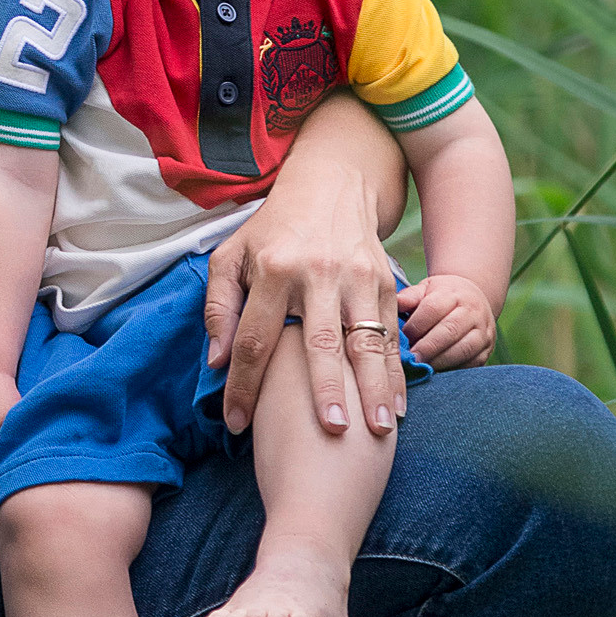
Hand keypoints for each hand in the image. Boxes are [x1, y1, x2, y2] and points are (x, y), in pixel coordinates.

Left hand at [204, 110, 409, 440]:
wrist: (331, 184)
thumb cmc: (272, 230)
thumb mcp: (232, 256)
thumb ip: (218, 307)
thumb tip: (217, 362)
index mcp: (272, 269)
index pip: (255, 338)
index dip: (244, 386)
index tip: (237, 425)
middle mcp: (316, 274)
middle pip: (320, 342)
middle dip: (326, 391)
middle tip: (331, 432)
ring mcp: (356, 278)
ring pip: (365, 341)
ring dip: (373, 388)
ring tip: (378, 430)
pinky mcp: (385, 282)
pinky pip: (391, 334)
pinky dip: (395, 372)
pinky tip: (398, 406)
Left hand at [398, 273, 496, 369]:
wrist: (475, 300)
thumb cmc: (443, 296)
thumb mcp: (427, 289)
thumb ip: (410, 297)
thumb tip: (394, 302)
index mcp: (454, 294)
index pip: (434, 308)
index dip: (417, 324)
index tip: (403, 336)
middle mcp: (472, 312)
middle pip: (450, 330)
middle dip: (428, 346)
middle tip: (411, 358)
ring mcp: (483, 331)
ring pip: (464, 348)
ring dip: (441, 360)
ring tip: (423, 367)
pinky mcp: (487, 350)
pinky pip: (473, 363)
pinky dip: (455, 369)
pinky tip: (438, 372)